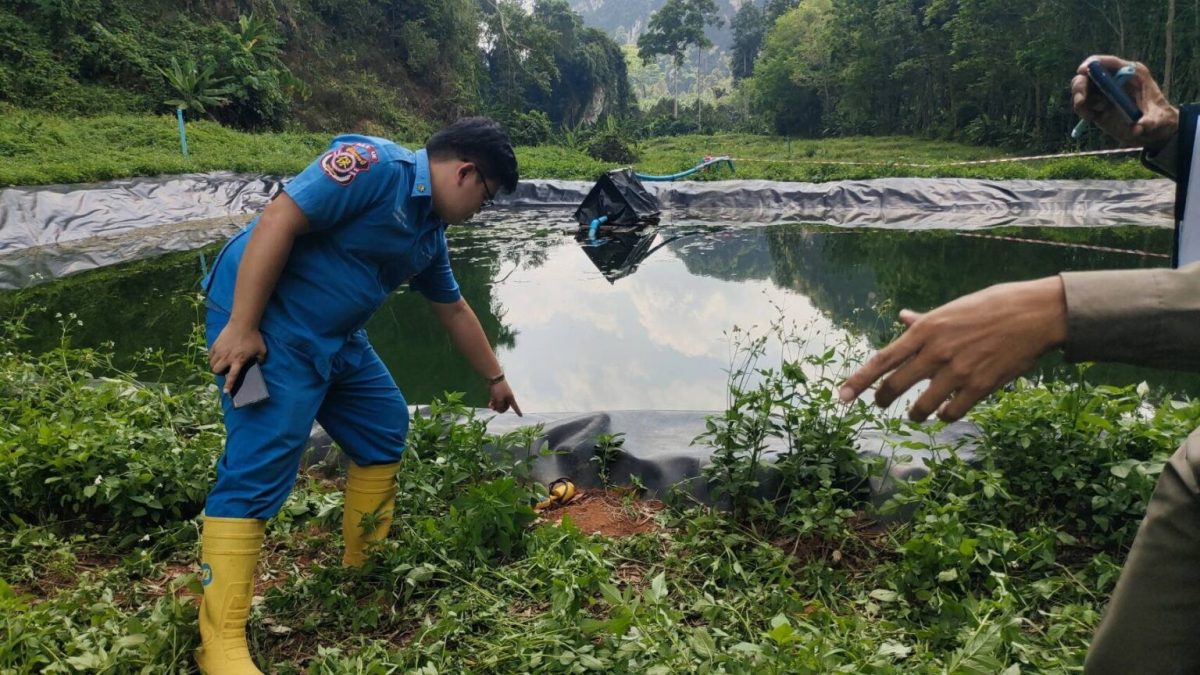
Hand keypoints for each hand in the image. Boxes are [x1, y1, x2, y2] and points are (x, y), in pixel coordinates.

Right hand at [208, 323, 267, 394]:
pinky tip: (216, 357)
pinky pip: (210, 355)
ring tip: (219, 365)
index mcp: (238, 361)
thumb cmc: (254, 337)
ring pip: (211, 364)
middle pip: (216, 370)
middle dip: (218, 373)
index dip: (228, 385)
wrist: (243, 323)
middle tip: (223, 371)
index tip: (226, 392)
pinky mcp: (216, 344)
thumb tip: (258, 364)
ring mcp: (220, 351)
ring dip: (214, 366)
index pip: (232, 376)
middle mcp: (227, 357)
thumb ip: (261, 359)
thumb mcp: (262, 350)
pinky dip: (212, 358)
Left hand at [488, 380, 521, 415]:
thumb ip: (500, 406)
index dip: (518, 411)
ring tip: (491, 406)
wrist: (494, 379)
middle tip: (495, 408)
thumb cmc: (499, 389)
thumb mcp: (499, 399)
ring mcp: (502, 396)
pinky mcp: (496, 394)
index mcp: (510, 398)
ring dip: (495, 406)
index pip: (515, 407)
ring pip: (499, 405)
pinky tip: (489, 404)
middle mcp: (507, 398)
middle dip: (500, 409)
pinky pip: (496, 402)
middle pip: (505, 407)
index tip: (521, 416)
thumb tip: (499, 410)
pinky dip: (493, 403)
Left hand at [838, 277, 1067, 422]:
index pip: (882, 360)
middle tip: (880, 404)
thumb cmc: (993, 305)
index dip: (858, 380)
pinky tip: (946, 412)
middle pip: (895, 386)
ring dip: (915, 413)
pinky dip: (945, 416)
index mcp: (925, 330)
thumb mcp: (951, 308)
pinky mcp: (980, 386)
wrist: (1035, 314)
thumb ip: (924, 320)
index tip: (841, 396)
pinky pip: (951, 412)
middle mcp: (935, 352)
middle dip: (883, 399)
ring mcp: (957, 371)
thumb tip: (903, 317)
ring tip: (916, 413)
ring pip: (921, 406)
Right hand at [1072, 55, 1178, 149]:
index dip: (1093, 63)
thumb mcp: (1158, 119)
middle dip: (1080, 85)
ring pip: (1082, 88)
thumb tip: (1138, 128)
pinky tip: (1091, 117)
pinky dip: (1082, 110)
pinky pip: (1082, 104)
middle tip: (1081, 101)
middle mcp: (1115, 80)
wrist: (1154, 129)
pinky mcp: (1097, 106)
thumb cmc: (1159, 118)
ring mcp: (1105, 93)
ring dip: (1080, 100)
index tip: (1082, 71)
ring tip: (1090, 115)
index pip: (1109, 62)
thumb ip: (1149, 122)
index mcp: (1132, 74)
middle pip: (1090, 74)